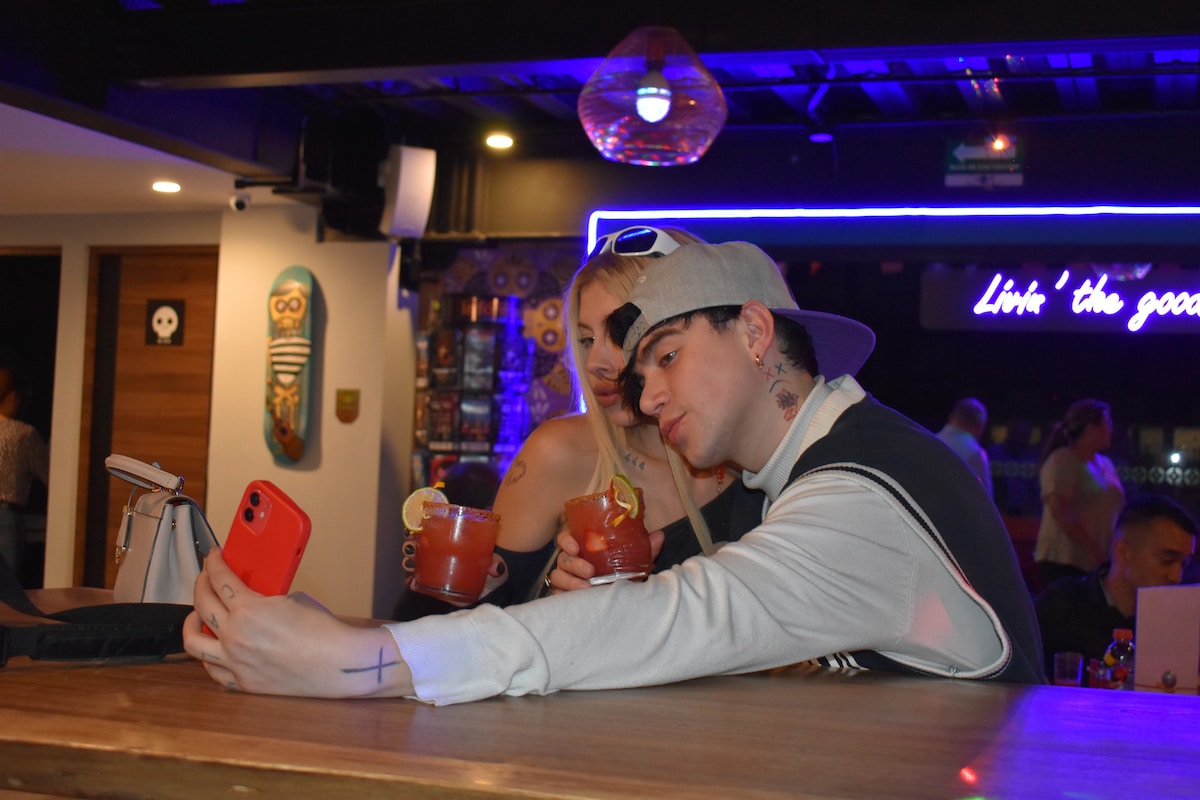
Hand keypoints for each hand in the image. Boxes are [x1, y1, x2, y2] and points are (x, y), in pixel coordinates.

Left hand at [184, 548, 412, 697]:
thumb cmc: (323, 632)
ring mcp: (235, 662)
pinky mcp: (243, 683)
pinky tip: (213, 648)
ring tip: (196, 615)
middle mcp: (234, 637)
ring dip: (190, 622)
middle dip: (201, 585)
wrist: (338, 663)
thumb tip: (250, 597)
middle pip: (201, 604)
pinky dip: (208, 656)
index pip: (219, 580)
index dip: (214, 563)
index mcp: (247, 611)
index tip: (214, 557)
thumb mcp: (289, 601)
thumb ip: (262, 598)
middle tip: (206, 578)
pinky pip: (212, 670)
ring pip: (193, 641)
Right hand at [402, 534, 508, 605]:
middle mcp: (440, 553)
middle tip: (410, 546)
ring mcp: (436, 570)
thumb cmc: (491, 571)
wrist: (491, 593)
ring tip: (410, 563)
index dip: (419, 526)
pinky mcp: (435, 586)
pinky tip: (412, 582)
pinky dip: (413, 581)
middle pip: (418, 544)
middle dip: (409, 543)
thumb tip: (496, 567)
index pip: (432, 530)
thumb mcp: (495, 564)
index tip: (414, 527)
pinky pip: (420, 582)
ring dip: (409, 560)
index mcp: (452, 542)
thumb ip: (495, 564)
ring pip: (415, 561)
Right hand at [545, 529, 664, 592]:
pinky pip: (556, 595)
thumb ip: (645, 549)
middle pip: (563, 558)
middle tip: (590, 571)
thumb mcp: (635, 562)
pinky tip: (576, 600)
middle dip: (574, 563)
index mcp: (583, 548)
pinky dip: (565, 596)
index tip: (576, 546)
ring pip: (558, 576)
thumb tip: (659, 535)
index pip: (567, 537)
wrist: (620, 602)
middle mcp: (571, 561)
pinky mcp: (563, 596)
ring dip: (570, 581)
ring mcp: (565, 579)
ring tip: (587, 588)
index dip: (567, 539)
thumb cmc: (623, 576)